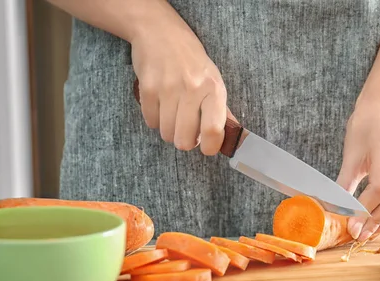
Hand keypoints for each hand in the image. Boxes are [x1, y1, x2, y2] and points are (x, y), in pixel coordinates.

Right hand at [131, 2, 226, 154]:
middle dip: (184, 141)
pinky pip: (150, 122)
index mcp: (214, 89)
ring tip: (171, 114)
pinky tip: (159, 105)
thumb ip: (220, 109)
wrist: (159, 31)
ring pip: (166, 133)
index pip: (213, 130)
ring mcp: (169, 88)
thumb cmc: (190, 59)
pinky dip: (154, 119)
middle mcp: (193, 89)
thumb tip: (231, 136)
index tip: (206, 149)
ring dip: (168, 130)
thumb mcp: (212, 79)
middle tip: (185, 130)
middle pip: (185, 139)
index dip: (209, 147)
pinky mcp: (148, 88)